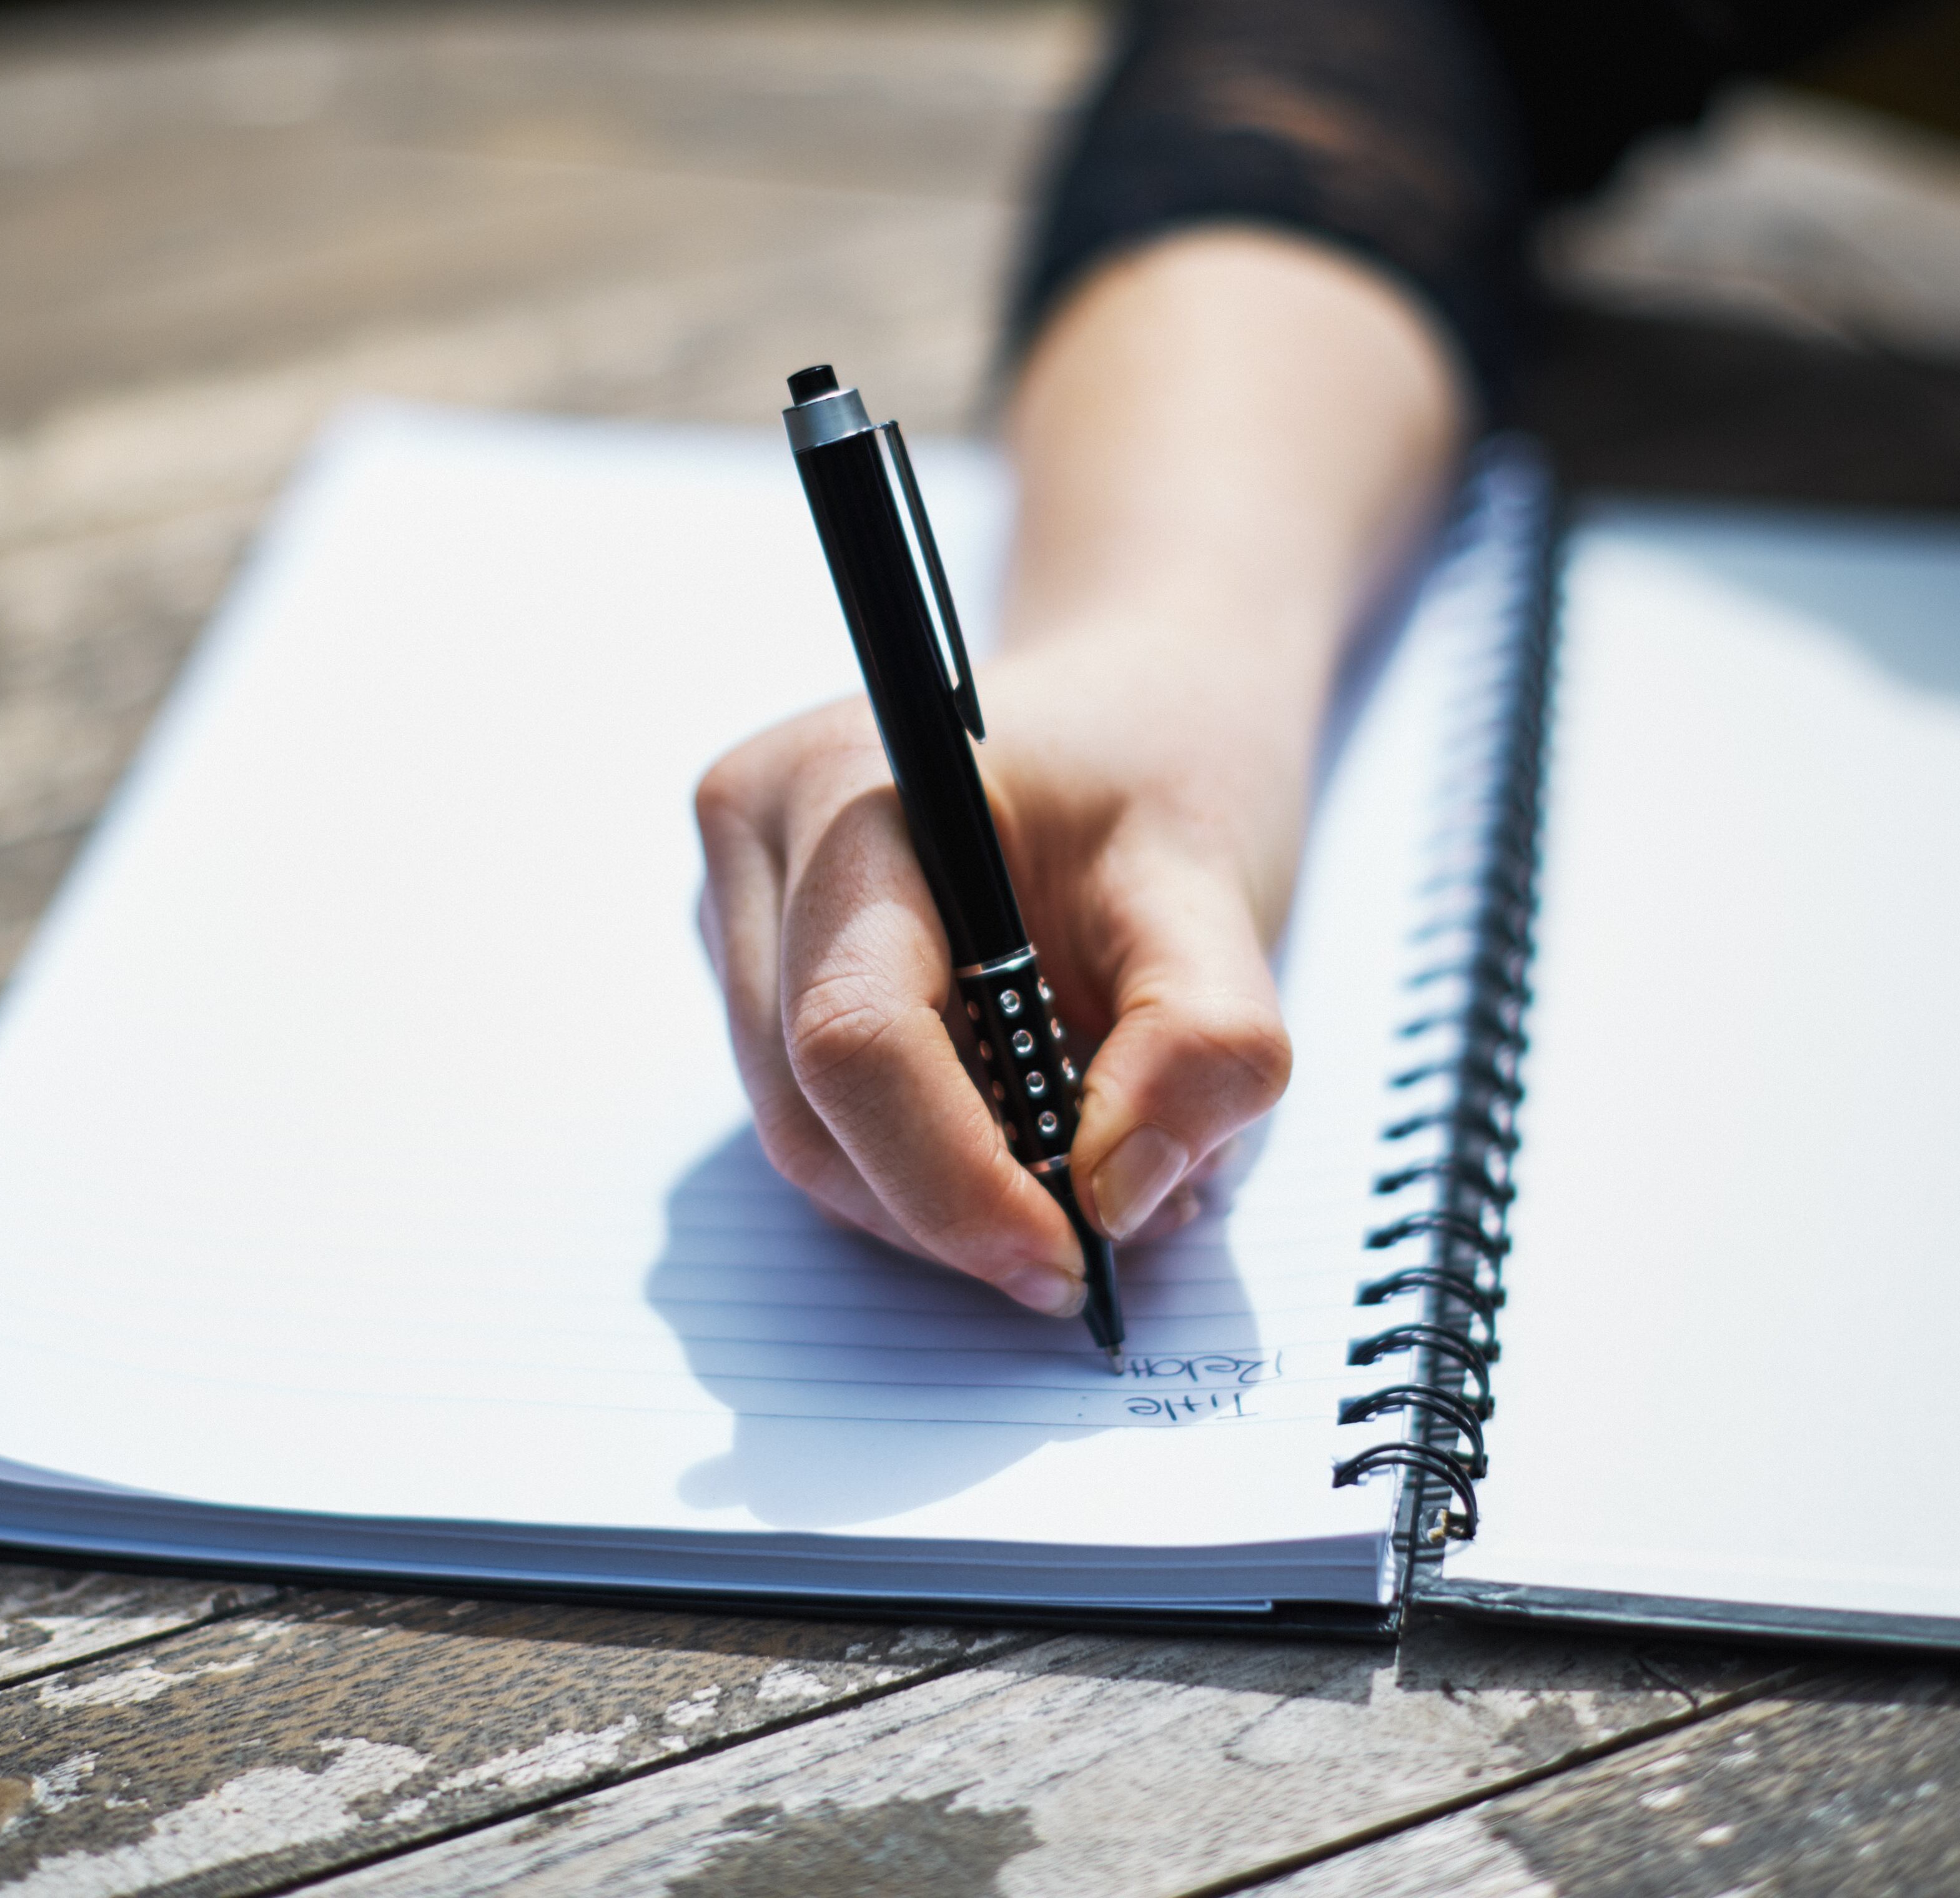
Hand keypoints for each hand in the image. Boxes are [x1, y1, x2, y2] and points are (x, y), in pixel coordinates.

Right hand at [693, 617, 1318, 1316]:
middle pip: (811, 1114)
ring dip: (942, 1200)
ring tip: (1086, 1167)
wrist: (1135, 699)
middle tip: (1103, 1236)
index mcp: (849, 784)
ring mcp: (735, 905)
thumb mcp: (1224, 888)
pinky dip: (922, 1164)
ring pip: (805, 1139)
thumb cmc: (1167, 766)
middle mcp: (757, 838)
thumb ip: (1203, 1040)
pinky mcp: (752, 965)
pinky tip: (1021, 1123)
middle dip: (956, 1210)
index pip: (852, 1036)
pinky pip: (818, 1119)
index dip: (950, 1180)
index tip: (1069, 1260)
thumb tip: (1116, 1197)